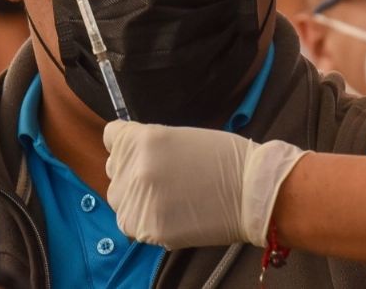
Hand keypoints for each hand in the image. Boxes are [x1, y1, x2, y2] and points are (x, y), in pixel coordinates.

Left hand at [104, 120, 307, 248]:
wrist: (254, 192)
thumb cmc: (225, 159)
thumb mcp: (180, 137)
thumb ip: (147, 145)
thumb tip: (126, 156)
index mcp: (145, 139)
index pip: (111, 137)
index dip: (127, 142)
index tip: (141, 150)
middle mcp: (136, 168)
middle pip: (114, 169)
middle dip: (132, 171)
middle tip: (164, 176)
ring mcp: (141, 201)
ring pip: (119, 199)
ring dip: (136, 198)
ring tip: (168, 196)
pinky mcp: (150, 229)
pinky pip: (133, 224)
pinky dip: (147, 220)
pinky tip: (173, 213)